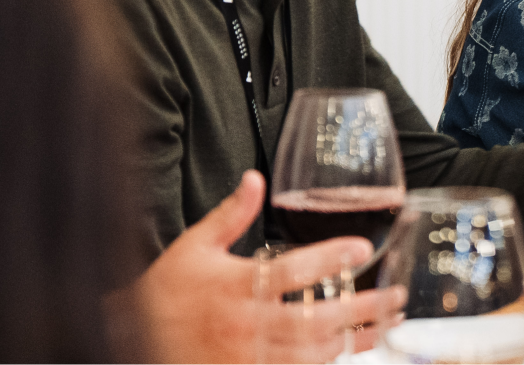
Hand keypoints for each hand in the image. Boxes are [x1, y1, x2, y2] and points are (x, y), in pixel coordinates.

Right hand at [129, 171, 395, 364]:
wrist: (129, 339)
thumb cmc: (164, 292)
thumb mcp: (195, 246)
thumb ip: (231, 214)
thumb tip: (256, 178)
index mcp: (236, 285)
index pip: (292, 270)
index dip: (330, 258)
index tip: (362, 249)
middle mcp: (245, 324)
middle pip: (314, 319)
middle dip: (360, 309)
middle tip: (394, 296)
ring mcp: (247, 357)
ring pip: (311, 354)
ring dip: (352, 341)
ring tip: (384, 326)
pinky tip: (347, 354)